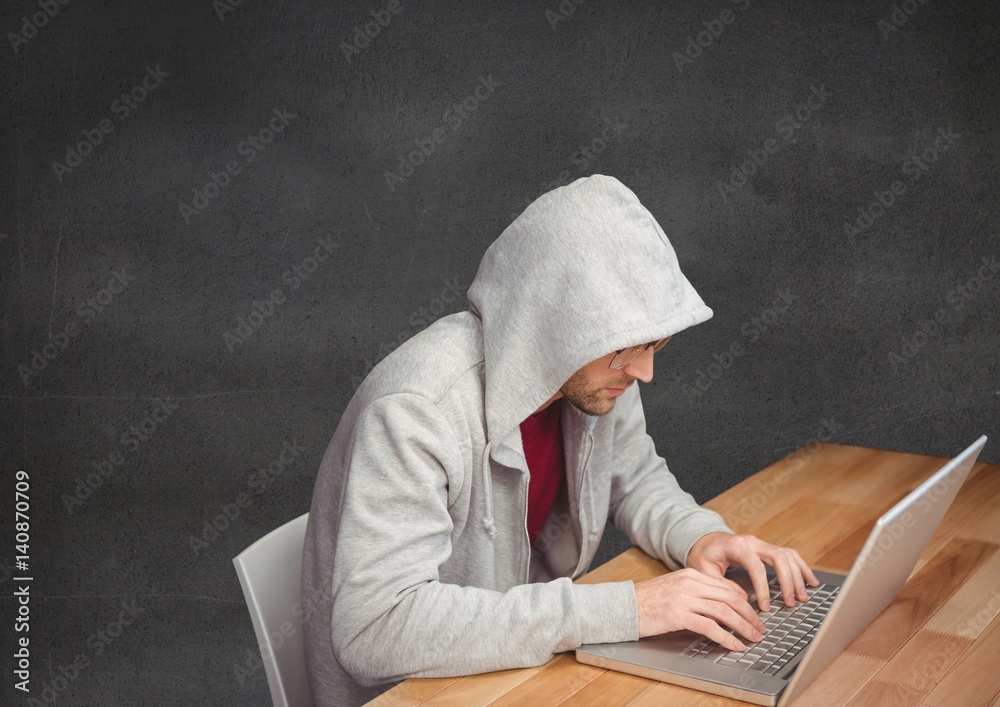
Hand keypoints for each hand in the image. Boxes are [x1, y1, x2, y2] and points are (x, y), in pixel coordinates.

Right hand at [633, 568, 765, 650]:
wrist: (625, 605)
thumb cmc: (648, 599)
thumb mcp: (675, 587)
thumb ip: (696, 591)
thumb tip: (720, 604)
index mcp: (691, 574)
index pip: (727, 586)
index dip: (745, 601)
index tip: (753, 614)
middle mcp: (690, 583)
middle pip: (730, 598)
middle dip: (749, 615)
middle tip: (759, 628)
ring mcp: (684, 598)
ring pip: (724, 612)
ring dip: (743, 627)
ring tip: (752, 638)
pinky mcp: (678, 615)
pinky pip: (710, 627)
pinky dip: (726, 637)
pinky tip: (734, 645)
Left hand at [686, 532, 819, 611]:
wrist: (705, 541)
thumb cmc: (704, 555)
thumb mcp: (703, 570)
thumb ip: (721, 584)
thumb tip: (743, 599)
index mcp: (736, 545)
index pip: (755, 566)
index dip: (763, 587)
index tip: (765, 607)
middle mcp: (752, 542)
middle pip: (778, 557)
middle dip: (787, 581)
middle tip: (790, 603)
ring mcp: (762, 544)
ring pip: (787, 556)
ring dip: (797, 576)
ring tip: (802, 597)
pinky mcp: (768, 549)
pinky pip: (789, 555)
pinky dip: (801, 568)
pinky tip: (811, 581)